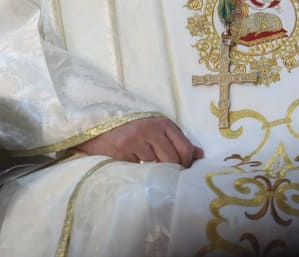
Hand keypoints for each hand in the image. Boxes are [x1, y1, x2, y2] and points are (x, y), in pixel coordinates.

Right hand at [75, 117, 202, 166]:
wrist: (97, 124)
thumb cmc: (130, 129)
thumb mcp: (155, 129)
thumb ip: (177, 140)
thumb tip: (200, 155)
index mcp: (162, 122)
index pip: (185, 148)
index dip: (186, 164)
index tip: (180, 171)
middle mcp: (150, 128)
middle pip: (173, 160)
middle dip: (171, 172)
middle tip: (165, 176)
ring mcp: (135, 139)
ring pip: (156, 167)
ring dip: (154, 173)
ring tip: (147, 170)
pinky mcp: (122, 150)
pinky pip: (139, 169)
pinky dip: (139, 172)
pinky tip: (134, 168)